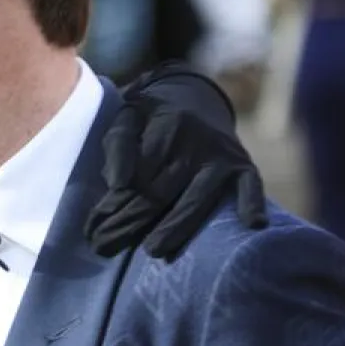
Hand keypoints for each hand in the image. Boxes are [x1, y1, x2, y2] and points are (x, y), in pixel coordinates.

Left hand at [86, 91, 267, 259]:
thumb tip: (117, 185)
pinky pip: (251, 186)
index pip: (138, 175)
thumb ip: (118, 145)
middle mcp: (197, 142)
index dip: (114, 205)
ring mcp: (223, 156)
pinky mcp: (244, 165)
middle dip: (131, 222)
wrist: (196, 95)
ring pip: (198, 197)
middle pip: (162, 191)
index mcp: (167, 127)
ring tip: (152, 250)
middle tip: (104, 247)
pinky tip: (252, 225)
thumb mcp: (127, 117)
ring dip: (176, 226)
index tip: (92, 230)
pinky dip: (252, 203)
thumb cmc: (152, 115)